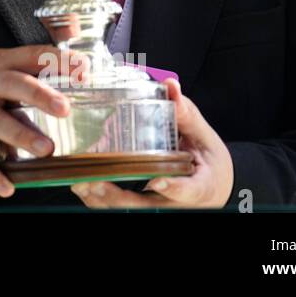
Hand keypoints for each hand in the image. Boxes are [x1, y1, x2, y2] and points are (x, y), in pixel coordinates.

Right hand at [0, 46, 88, 197]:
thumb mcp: (1, 68)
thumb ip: (35, 69)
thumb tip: (82, 70)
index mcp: (1, 63)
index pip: (31, 55)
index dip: (57, 60)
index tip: (83, 69)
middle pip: (14, 85)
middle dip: (40, 96)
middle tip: (64, 109)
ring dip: (23, 135)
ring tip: (46, 148)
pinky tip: (7, 186)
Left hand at [70, 78, 232, 208]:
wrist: (215, 184)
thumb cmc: (207, 160)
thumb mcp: (203, 136)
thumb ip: (185, 114)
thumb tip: (170, 85)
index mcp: (200, 185)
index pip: (188, 190)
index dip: (173, 188)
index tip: (158, 181)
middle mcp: (177, 202)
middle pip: (148, 207)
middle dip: (118, 198)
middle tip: (96, 181)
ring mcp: (159, 206)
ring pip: (129, 211)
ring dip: (103, 201)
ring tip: (81, 183)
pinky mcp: (144, 206)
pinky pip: (120, 208)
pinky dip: (99, 200)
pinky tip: (82, 185)